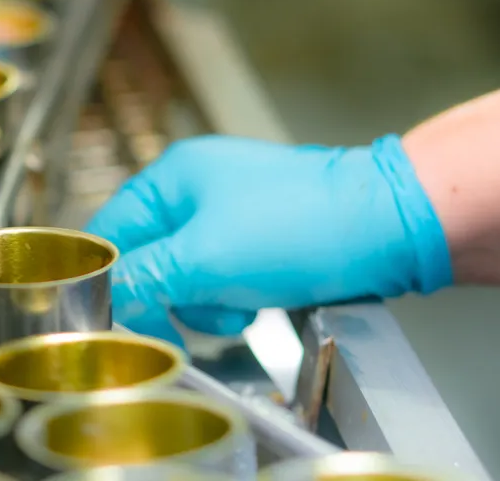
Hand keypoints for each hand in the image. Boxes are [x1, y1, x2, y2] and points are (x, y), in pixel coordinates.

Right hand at [84, 134, 451, 343]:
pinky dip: (235, 297)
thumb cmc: (302, 226)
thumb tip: (106, 295)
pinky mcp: (262, 238)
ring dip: (205, 303)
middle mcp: (196, 189)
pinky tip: (258, 303)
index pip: (110, 233)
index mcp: (172, 178)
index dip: (108, 279)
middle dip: (169, 296)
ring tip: (239, 308)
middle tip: (191, 317)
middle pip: (147, 258)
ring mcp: (231, 212)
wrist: (393, 226)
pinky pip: (224, 276)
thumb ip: (145, 278)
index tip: (117, 320)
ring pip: (186, 274)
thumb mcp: (205, 259)